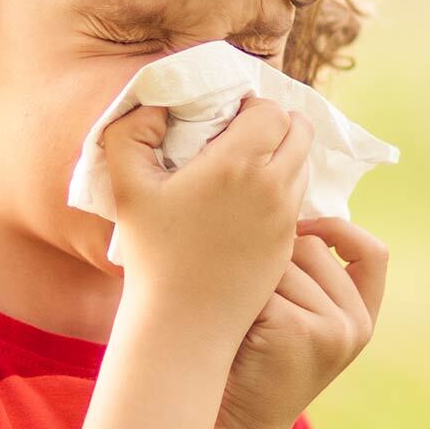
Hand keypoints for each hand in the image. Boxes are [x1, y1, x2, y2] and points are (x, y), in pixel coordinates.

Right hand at [101, 96, 313, 351]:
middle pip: (300, 132)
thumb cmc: (151, 253)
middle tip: (241, 134)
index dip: (250, 106)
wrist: (183, 323)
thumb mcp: (126, 185)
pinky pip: (297, 200)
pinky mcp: (289, 244)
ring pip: (303, 165)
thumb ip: (131, 131)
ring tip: (243, 167)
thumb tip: (156, 105)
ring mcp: (286, 218)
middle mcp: (273, 187)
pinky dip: (281, 189)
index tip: (224, 119)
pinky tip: (246, 200)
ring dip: (282, 156)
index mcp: (239, 164)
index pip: (271, 110)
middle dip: (276, 124)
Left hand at [212, 216, 387, 428]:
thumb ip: (310, 279)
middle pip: (312, 246)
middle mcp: (356, 324)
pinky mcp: (298, 329)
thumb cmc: (255, 366)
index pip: (373, 253)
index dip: (339, 230)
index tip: (302, 228)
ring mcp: (332, 328)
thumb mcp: (300, 323)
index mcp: (362, 318)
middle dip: (273, 259)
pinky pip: (261, 281)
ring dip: (251, 279)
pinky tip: (231, 327)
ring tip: (239, 318)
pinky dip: (238, 296)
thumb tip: (286, 206)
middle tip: (248, 301)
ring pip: (282, 260)